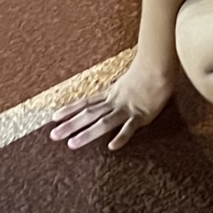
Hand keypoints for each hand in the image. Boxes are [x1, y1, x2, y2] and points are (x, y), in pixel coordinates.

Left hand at [47, 52, 176, 152]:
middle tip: (53, 135)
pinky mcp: (141, 115)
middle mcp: (114, 102)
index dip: (69, 110)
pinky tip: (112, 147)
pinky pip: (130, 128)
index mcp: (111, 94)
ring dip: (87, 134)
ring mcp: (127, 109)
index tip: (53, 117)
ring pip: (104, 122)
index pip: (86, 103)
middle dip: (70, 125)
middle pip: (88, 114)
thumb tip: (112, 92)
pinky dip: (121, 137)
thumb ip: (119, 88)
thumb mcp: (127, 80)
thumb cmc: (147, 70)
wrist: (159, 66)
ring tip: (72, 144)